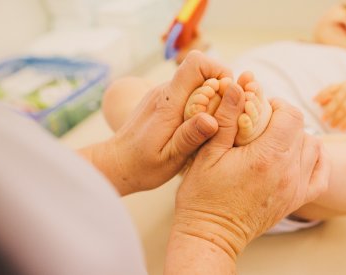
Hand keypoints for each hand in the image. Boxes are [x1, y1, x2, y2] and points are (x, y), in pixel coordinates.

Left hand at [82, 51, 232, 194]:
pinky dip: (201, 104)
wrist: (116, 164)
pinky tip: (199, 128)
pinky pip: (189, 92)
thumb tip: (212, 120)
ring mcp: (163, 94)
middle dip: (221, 89)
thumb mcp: (169, 159)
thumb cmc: (142, 166)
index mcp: (168, 102)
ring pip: (197, 82)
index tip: (229, 96)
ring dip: (212, 98)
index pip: (196, 64)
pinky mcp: (164, 101)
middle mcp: (165, 92)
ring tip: (213, 126)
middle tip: (225, 117)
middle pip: (201, 71)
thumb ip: (190, 137)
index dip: (219, 71)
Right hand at [172, 84, 329, 260]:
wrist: (210, 235)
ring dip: (298, 137)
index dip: (276, 104)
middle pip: (302, 129)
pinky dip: (316, 160)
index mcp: (267, 157)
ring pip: (314, 147)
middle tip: (261, 124)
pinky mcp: (296, 201)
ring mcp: (295, 189)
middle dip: (283, 119)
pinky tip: (299, 156)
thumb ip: (226, 117)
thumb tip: (237, 85)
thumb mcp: (208, 153)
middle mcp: (288, 172)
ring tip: (275, 139)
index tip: (259, 107)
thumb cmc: (203, 196)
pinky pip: (322, 175)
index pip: (290, 115)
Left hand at [314, 82, 345, 130]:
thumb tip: (318, 102)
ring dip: (337, 119)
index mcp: (342, 85)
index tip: (314, 101)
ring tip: (332, 126)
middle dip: (328, 110)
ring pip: (344, 109)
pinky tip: (342, 129)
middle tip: (323, 119)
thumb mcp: (345, 91)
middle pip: (336, 100)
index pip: (330, 89)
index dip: (322, 94)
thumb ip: (332, 95)